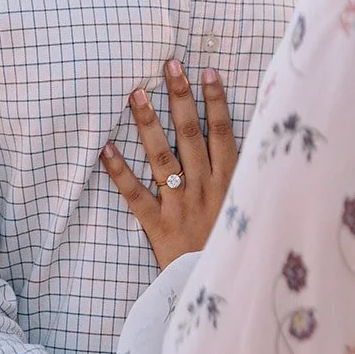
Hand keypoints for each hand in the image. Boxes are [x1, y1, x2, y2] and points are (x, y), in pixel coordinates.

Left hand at [100, 61, 236, 267]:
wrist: (218, 288)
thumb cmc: (233, 246)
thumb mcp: (249, 209)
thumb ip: (243, 178)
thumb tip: (248, 143)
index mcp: (230, 181)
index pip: (223, 132)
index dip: (216, 100)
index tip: (207, 71)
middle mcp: (205, 187)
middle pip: (191, 134)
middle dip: (181, 97)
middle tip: (169, 65)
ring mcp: (181, 204)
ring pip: (163, 157)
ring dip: (149, 124)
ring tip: (136, 94)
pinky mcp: (159, 225)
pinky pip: (136, 195)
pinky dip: (119, 172)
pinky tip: (105, 149)